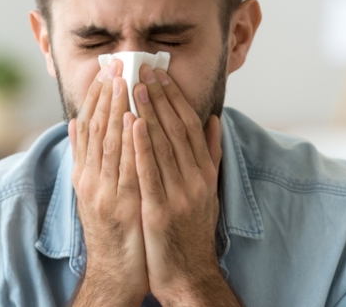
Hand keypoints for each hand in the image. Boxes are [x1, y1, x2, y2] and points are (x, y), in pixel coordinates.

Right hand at [69, 60, 148, 305]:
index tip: (107, 71)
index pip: (90, 128)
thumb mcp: (93, 193)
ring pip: (109, 144)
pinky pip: (126, 168)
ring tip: (124, 81)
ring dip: (116, 109)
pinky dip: (129, 142)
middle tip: (116, 65)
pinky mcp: (122, 206)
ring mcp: (105, 193)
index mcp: (85, 175)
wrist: (115, 274)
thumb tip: (76, 126)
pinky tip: (134, 120)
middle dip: (107, 95)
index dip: (98, 98)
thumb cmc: (112, 232)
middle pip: (97, 130)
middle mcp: (91, 180)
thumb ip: (86, 159)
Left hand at [132, 64, 238, 305]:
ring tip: (135, 86)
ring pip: (163, 145)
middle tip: (143, 69)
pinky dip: (141, 146)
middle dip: (159, 97)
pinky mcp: (161, 211)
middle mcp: (195, 180)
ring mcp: (180, 195)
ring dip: (149, 113)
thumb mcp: (207, 190)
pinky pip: (150, 173)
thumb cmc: (192, 231)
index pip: (190, 126)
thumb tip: (214, 120)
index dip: (175, 97)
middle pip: (176, 129)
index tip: (160, 74)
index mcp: (204, 173)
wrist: (188, 275)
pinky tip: (131, 124)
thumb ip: (210, 155)